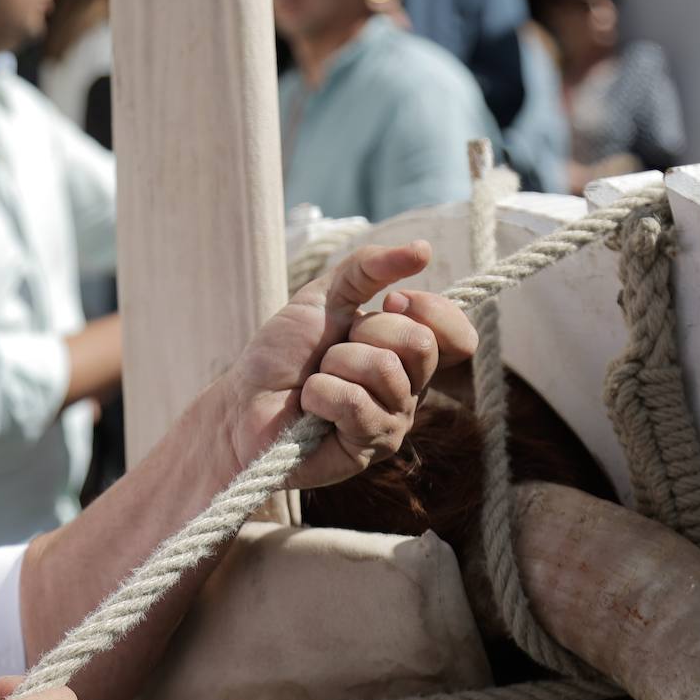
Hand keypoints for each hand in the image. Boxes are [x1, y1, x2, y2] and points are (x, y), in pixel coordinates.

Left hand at [222, 242, 476, 489]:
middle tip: (334, 350)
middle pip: (420, 345)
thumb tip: (424, 249)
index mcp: (407, 354)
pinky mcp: (369, 450)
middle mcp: (410, 390)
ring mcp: (393, 422)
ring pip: (385, 371)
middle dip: (366, 333)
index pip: (458, 336)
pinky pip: (357, 405)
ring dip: (335, 365)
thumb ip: (370, 268)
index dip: (430, 310)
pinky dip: (321, 395)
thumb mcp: (325, 295)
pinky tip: (311, 409)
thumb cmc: (283, 354)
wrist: (241, 400)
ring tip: (316, 380)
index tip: (389, 300)